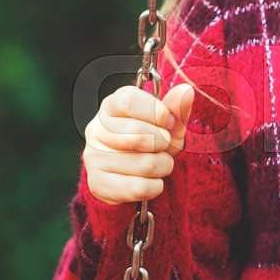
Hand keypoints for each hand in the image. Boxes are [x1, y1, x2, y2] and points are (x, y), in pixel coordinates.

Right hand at [83, 82, 194, 206]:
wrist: (131, 174)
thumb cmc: (151, 141)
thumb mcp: (166, 123)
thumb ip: (175, 109)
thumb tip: (186, 92)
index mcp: (111, 106)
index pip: (129, 101)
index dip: (156, 112)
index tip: (168, 121)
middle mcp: (97, 129)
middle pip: (138, 134)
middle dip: (163, 143)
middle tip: (164, 145)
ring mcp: (94, 157)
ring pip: (144, 164)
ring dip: (163, 166)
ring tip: (159, 163)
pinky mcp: (97, 184)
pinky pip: (139, 188)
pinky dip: (155, 186)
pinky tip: (151, 180)